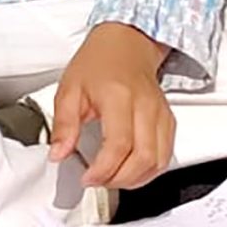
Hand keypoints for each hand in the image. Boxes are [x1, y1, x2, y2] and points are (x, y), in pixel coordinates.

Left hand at [51, 22, 174, 189]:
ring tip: (112, 178)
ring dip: (137, 179)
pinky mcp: (169, 121)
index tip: (87, 178)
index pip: (119, 145)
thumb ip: (63, 125)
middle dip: (120, 179)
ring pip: (159, 161)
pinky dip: (150, 170)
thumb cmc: (97, 63)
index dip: (104, 170)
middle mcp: (146, 107)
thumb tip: (58, 154)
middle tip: (98, 181)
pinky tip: (130, 170)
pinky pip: (166, 154)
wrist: (125, 45)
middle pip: (144, 158)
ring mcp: (161, 115)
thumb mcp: (68, 90)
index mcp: (119, 97)